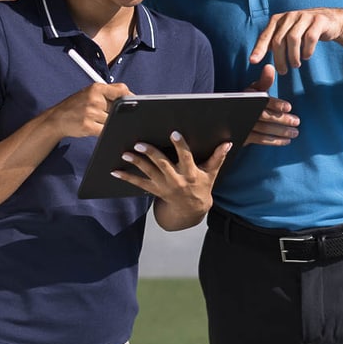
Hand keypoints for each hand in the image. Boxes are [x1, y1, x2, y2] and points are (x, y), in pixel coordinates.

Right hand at [47, 82, 131, 138]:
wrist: (57, 119)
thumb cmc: (76, 106)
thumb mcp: (90, 93)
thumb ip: (109, 93)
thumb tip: (131, 97)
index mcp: (96, 88)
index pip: (122, 90)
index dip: (130, 97)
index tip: (135, 104)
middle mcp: (94, 98)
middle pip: (119, 108)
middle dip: (117, 113)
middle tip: (111, 114)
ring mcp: (91, 112)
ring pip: (113, 120)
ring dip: (110, 123)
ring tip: (98, 121)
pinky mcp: (88, 126)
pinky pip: (106, 130)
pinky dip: (105, 131)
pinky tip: (97, 128)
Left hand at [113, 131, 229, 229]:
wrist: (192, 210)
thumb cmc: (202, 186)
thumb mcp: (211, 173)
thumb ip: (217, 157)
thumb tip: (227, 143)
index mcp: (190, 173)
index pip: (185, 157)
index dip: (180, 145)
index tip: (174, 133)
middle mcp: (176, 180)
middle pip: (162, 164)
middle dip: (151, 154)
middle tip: (140, 144)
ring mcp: (164, 186)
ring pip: (148, 173)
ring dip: (136, 163)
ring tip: (126, 153)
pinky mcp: (154, 190)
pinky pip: (139, 184)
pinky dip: (126, 177)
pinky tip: (115, 170)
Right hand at [244, 64, 298, 145]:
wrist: (228, 117)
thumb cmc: (248, 100)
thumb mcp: (254, 90)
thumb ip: (264, 80)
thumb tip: (270, 67)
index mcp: (248, 98)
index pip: (263, 101)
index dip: (276, 104)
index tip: (289, 107)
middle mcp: (245, 112)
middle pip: (265, 117)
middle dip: (282, 120)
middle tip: (297, 121)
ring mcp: (243, 125)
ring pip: (264, 130)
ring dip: (281, 132)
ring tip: (294, 132)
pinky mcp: (243, 137)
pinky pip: (260, 140)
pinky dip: (274, 141)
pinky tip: (286, 141)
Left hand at [249, 8, 342, 73]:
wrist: (331, 21)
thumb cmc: (305, 30)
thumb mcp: (287, 33)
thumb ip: (274, 42)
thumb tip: (256, 57)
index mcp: (279, 19)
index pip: (265, 35)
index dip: (258, 49)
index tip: (253, 61)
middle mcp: (290, 16)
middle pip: (279, 40)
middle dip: (279, 59)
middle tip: (283, 71)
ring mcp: (304, 17)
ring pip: (293, 39)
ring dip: (293, 56)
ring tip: (295, 65)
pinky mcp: (318, 21)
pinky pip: (310, 37)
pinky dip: (307, 50)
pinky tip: (306, 56)